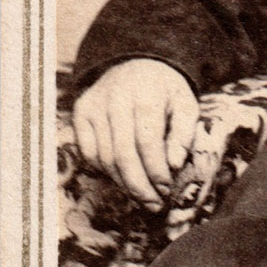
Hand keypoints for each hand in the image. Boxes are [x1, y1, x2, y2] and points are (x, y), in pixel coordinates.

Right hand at [72, 58, 198, 211]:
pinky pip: (88, 153)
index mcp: (146, 95)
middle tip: (154, 204)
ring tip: (142, 196)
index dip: (156, 171)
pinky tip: (122, 178)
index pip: (147, 142)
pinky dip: (104, 171)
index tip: (167, 189)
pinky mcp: (81, 113)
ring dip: (123, 184)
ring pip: (104, 157)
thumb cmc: (164, 89)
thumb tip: (174, 164)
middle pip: (123, 154)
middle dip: (139, 186)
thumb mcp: (185, 103)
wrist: (134, 62)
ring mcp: (94, 106)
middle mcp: (115, 100)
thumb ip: (184, 133)